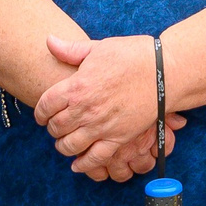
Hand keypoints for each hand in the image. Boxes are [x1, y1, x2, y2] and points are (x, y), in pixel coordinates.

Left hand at [33, 34, 189, 180]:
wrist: (166, 72)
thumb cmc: (134, 55)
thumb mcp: (100, 47)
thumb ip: (72, 49)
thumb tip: (48, 40)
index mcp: (77, 86)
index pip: (45, 106)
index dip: (40, 112)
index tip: (42, 114)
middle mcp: (85, 109)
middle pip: (55, 128)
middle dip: (51, 128)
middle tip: (55, 126)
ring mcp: (101, 126)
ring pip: (69, 146)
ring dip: (63, 146)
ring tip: (65, 142)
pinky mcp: (118, 138)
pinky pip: (94, 159)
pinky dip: (82, 164)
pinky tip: (78, 163)